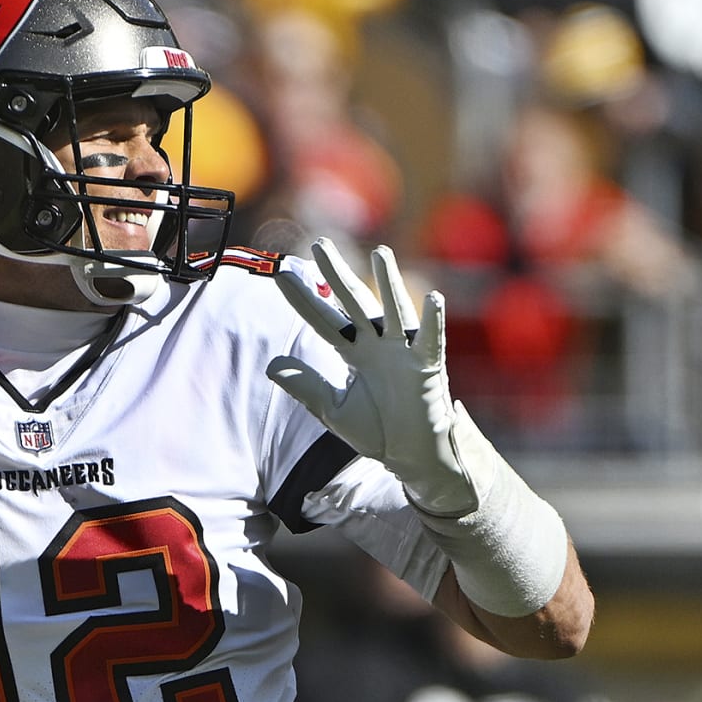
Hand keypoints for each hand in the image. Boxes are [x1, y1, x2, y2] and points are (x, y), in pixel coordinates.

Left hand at [269, 240, 476, 516]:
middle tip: (319, 246)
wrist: (410, 456)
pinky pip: (430, 340)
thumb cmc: (376, 430)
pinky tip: (432, 298)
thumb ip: (305, 386)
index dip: (304, 299)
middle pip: (354, 303)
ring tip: (380, 253)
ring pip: (395, 309)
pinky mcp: (428, 367)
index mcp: (353, 352)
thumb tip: (270, 364)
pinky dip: (432, 321)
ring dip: (388, 283)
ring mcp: (404, 352)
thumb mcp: (332, 408)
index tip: (281, 275)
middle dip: (337, 276)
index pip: (323, 320)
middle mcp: (377, 344)